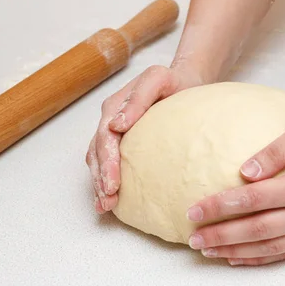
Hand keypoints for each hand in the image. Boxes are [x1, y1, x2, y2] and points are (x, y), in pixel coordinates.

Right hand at [86, 65, 202, 213]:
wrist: (188, 81)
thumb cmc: (176, 81)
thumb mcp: (159, 79)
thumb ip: (138, 98)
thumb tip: (116, 124)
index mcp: (114, 107)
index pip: (104, 138)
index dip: (106, 163)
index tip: (112, 184)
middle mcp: (111, 122)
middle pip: (97, 154)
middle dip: (100, 180)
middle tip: (108, 201)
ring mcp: (116, 135)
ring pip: (99, 163)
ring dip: (100, 185)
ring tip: (105, 206)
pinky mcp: (126, 146)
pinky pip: (111, 165)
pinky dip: (107, 183)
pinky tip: (111, 202)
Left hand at [186, 120, 284, 265]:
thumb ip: (275, 151)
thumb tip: (243, 172)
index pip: (253, 198)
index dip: (220, 206)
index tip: (193, 210)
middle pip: (256, 229)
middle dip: (220, 234)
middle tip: (192, 237)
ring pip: (267, 246)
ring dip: (233, 250)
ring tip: (206, 250)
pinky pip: (283, 253)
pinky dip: (257, 258)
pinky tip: (235, 257)